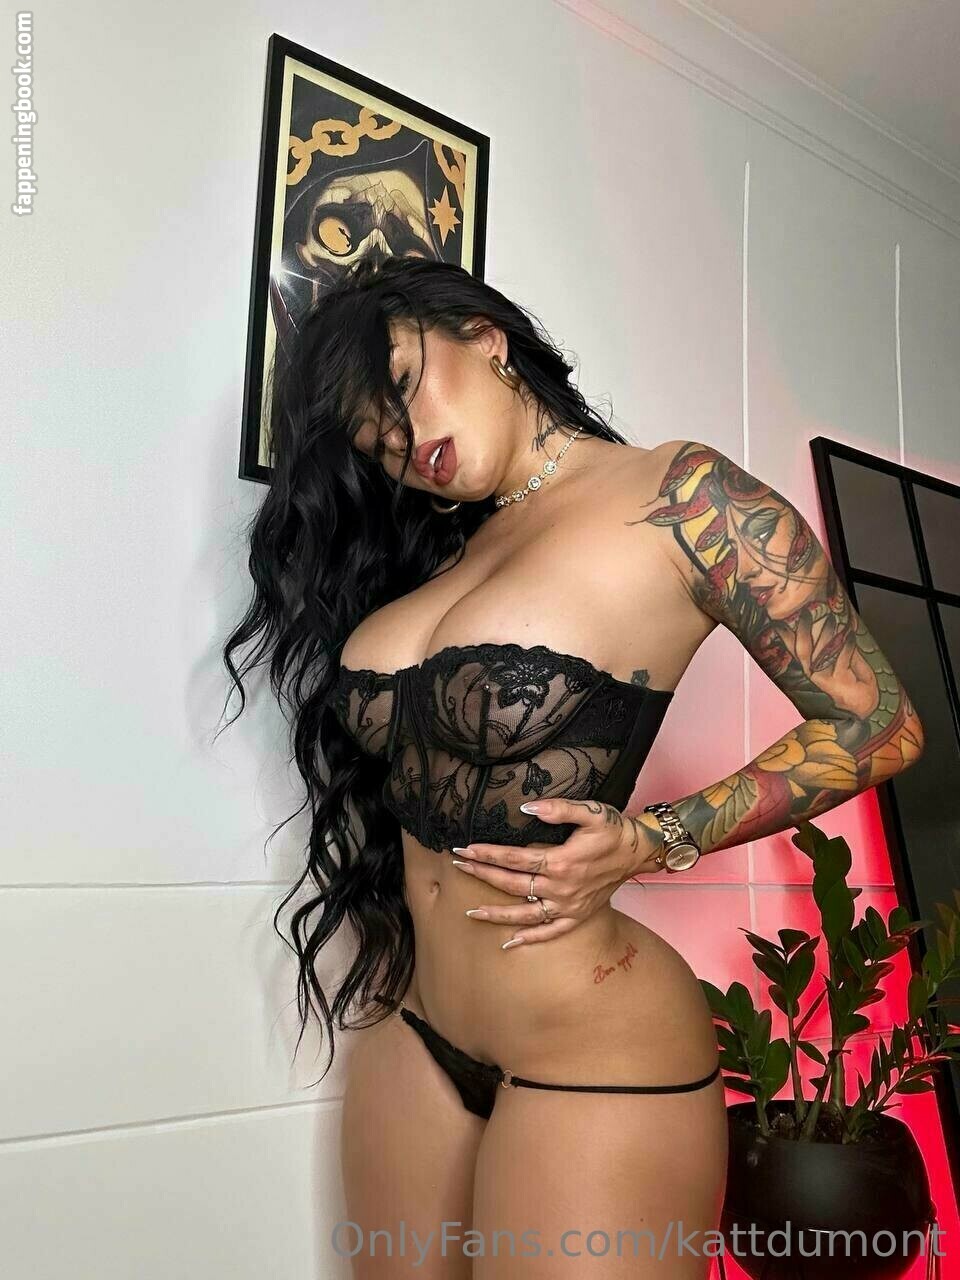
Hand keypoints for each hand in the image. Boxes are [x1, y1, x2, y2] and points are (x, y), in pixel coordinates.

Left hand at [449, 797, 665, 947]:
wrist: (639, 851)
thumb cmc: (614, 830)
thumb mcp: (591, 812)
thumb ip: (558, 809)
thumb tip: (527, 808)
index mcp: (562, 861)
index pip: (515, 858)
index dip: (488, 853)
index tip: (466, 850)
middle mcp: (562, 887)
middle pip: (513, 884)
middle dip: (482, 875)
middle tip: (458, 867)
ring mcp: (569, 905)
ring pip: (525, 915)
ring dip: (497, 914)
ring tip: (471, 913)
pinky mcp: (578, 916)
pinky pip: (550, 932)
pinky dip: (530, 939)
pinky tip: (509, 942)